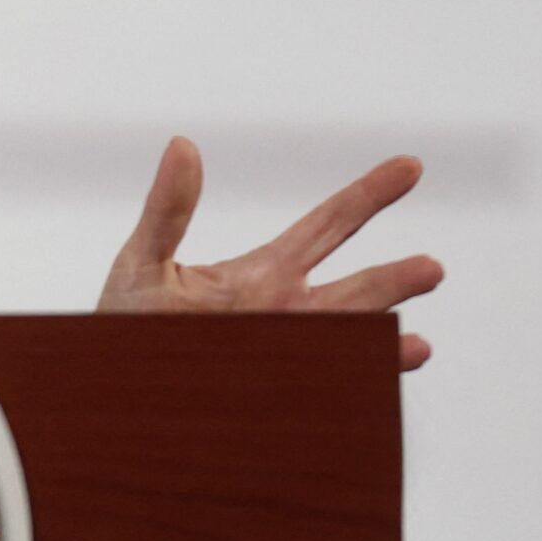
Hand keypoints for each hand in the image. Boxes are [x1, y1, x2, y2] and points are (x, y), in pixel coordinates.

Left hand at [97, 136, 444, 370]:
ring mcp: (288, 355)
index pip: (328, 225)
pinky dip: (358, 386)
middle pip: (355, 288)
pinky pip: (330, 389)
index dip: (368, 195)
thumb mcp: (143, 259)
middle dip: (394, 280)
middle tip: (433, 268)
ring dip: (380, 341)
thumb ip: (168, 209)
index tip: (410, 166)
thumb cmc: (122, 322)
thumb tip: (182, 144)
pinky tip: (375, 382)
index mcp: (263, 272)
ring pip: (349, 340)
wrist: (108, 387)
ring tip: (417, 344)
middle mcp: (287, 310)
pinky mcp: (279, 395)